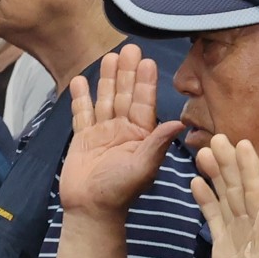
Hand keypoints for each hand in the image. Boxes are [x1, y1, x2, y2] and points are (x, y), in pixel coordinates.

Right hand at [61, 52, 181, 221]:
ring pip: (105, 99)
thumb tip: (178, 123)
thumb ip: (157, 144)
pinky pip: (82, 113)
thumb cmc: (120, 192)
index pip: (144, 103)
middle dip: (127, 72)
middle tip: (129, 48)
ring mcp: (103, 132)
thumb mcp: (143, 167)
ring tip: (109, 57)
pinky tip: (80, 80)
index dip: (145, 82)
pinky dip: (80, 98)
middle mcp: (123, 130)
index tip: (147, 60)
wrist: (91, 210)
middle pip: (124, 95)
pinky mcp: (83, 138)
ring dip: (107, 79)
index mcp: (141, 135)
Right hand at [193, 135, 258, 257]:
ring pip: (224, 199)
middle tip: (216, 138)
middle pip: (238, 189)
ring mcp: (236, 236)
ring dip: (215, 176)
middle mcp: (252, 228)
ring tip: (203, 153)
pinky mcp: (222, 247)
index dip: (249, 167)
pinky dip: (205, 200)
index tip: (241, 143)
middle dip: (229, 164)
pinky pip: (213, 217)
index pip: (256, 191)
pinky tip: (195, 182)